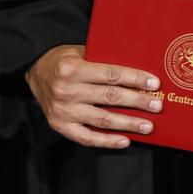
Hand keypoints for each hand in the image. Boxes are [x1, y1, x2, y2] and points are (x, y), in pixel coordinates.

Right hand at [25, 44, 161, 149]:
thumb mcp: (80, 51)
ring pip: (102, 120)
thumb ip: (102, 60)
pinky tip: (125, 140)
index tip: (153, 84)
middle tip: (157, 105)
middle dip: (137, 102)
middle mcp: (67, 90)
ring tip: (147, 126)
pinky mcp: (60, 126)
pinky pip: (87, 138)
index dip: (134, 79)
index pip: (111, 75)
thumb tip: (137, 69)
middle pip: (110, 97)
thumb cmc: (64, 61)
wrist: (35, 71)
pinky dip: (107, 141)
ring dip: (128, 124)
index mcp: (72, 69)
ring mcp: (63, 111)